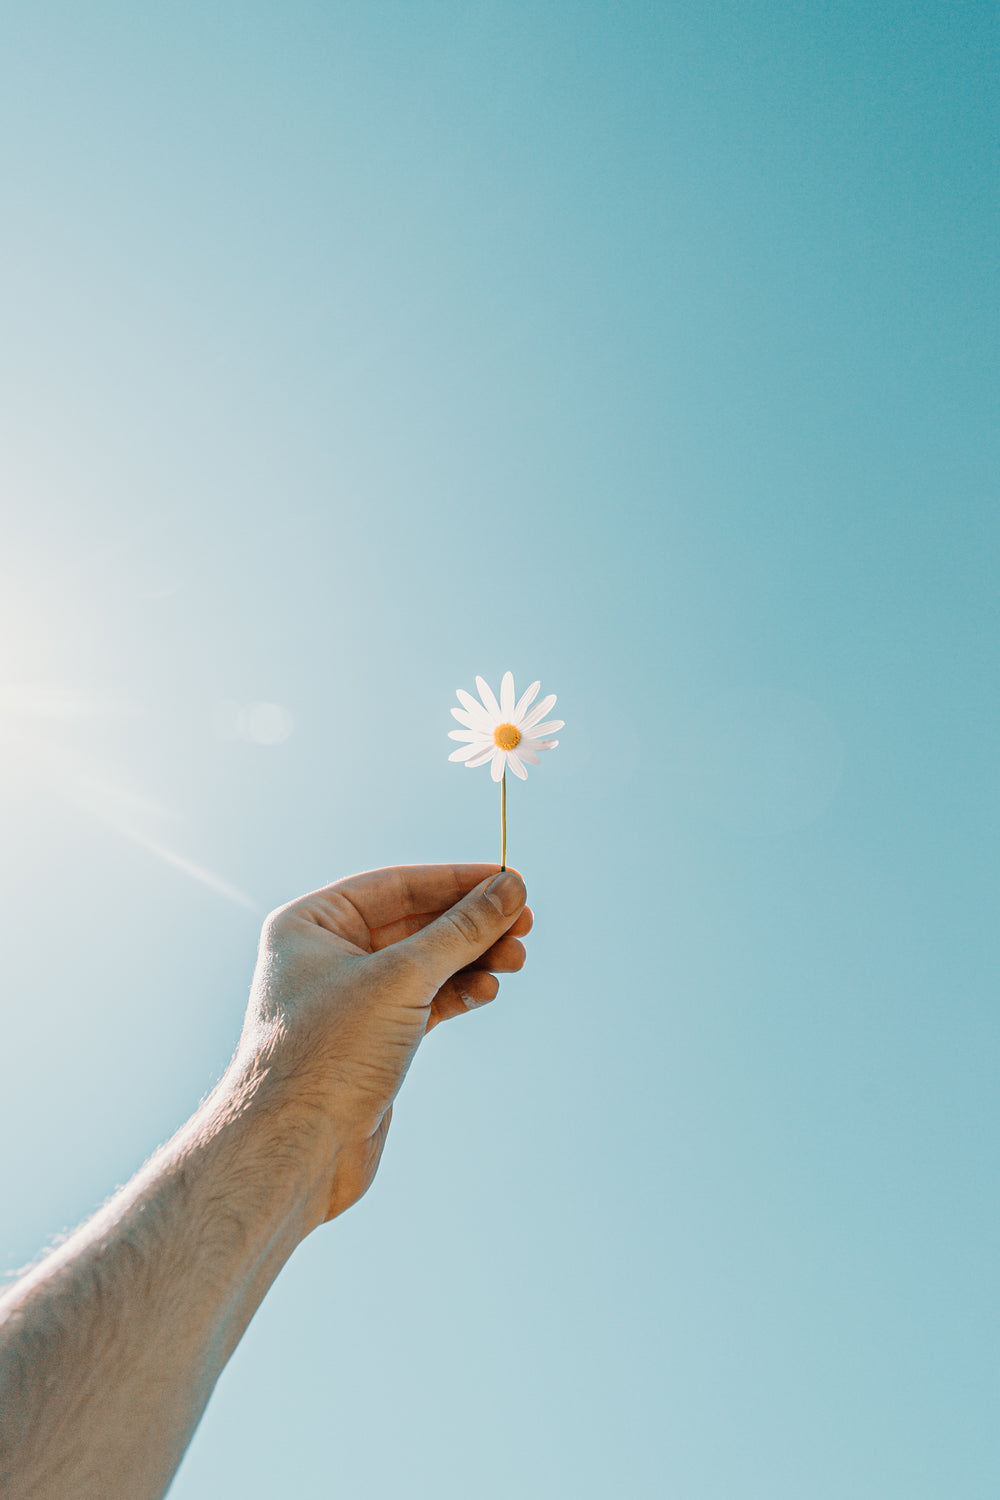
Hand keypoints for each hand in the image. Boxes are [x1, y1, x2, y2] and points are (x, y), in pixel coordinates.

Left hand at [235, 864, 530, 1222]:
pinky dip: (458, 994)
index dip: (458, 882)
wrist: (294, 1152)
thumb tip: (511, 888)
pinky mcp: (371, 1042)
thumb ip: (461, 931)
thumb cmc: (328, 1055)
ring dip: (473, 960)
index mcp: (311, 924)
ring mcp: (350, 1002)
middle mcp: (326, 957)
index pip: (397, 886)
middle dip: (472, 925)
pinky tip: (487, 991)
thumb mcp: (402, 979)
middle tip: (526, 925)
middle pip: (416, 924)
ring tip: (516, 960)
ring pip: (425, 966)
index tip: (511, 881)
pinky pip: (424, 1003)